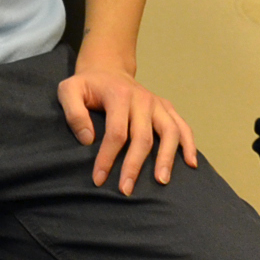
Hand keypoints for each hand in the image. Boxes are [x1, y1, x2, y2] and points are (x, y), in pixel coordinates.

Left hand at [58, 59, 199, 194]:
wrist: (107, 69)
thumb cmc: (87, 86)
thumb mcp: (68, 90)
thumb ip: (73, 112)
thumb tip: (87, 140)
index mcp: (119, 95)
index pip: (116, 132)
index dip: (107, 158)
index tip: (99, 179)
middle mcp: (143, 99)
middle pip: (143, 137)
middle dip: (134, 166)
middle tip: (126, 190)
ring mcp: (157, 104)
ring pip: (169, 132)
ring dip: (167, 158)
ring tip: (161, 181)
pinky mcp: (166, 108)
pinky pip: (183, 126)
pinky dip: (190, 144)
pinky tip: (191, 164)